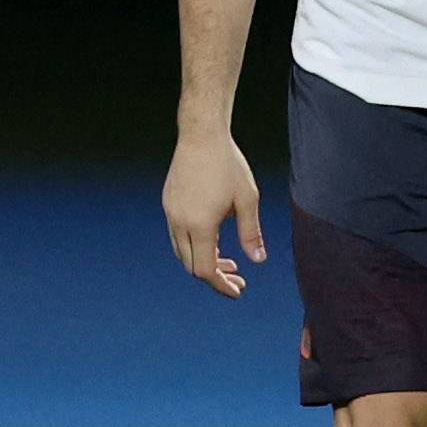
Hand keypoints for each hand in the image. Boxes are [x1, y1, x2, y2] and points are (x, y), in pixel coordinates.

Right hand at [162, 131, 266, 297]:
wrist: (202, 135)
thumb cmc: (228, 165)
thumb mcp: (247, 199)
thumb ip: (251, 232)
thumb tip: (258, 260)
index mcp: (200, 225)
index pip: (206, 270)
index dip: (221, 286)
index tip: (237, 291)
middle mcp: (180, 223)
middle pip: (192, 265)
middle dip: (215, 276)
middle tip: (238, 278)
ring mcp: (171, 213)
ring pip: (183, 252)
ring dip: (204, 261)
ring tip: (229, 262)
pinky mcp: (168, 204)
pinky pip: (178, 235)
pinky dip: (195, 245)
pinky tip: (214, 240)